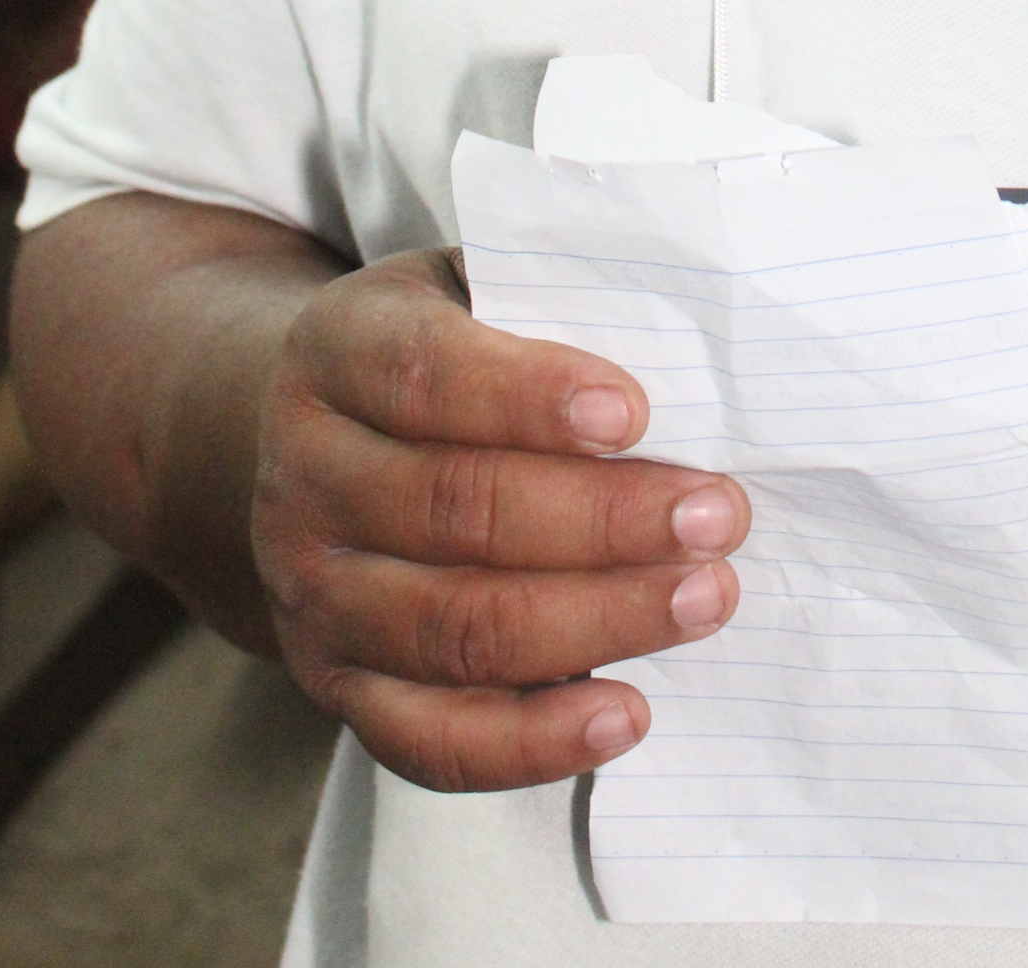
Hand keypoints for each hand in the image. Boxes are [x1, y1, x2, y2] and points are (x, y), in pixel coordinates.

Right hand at [250, 246, 747, 791]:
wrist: (315, 435)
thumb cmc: (442, 348)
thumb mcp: (470, 286)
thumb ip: (550, 298)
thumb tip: (684, 340)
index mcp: (339, 352)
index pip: (428, 375)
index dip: (531, 396)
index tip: (635, 413)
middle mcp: (309, 476)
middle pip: (458, 509)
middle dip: (604, 520)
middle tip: (719, 515)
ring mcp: (312, 593)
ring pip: (455, 627)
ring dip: (596, 619)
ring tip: (705, 598)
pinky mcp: (337, 685)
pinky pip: (431, 737)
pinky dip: (532, 741)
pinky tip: (626, 713)